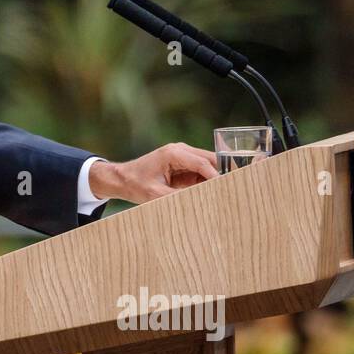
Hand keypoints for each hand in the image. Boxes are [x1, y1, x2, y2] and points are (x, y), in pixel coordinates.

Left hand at [87, 142, 218, 204]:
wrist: (122, 178)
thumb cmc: (136, 184)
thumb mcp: (155, 195)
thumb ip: (178, 197)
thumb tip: (200, 203)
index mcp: (173, 153)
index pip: (202, 163)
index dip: (216, 177)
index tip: (226, 190)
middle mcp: (180, 150)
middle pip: (210, 160)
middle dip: (220, 175)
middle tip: (231, 191)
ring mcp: (183, 155)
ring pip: (208, 165)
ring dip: (214, 178)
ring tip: (223, 194)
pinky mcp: (183, 163)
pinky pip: (201, 171)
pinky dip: (207, 181)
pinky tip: (212, 193)